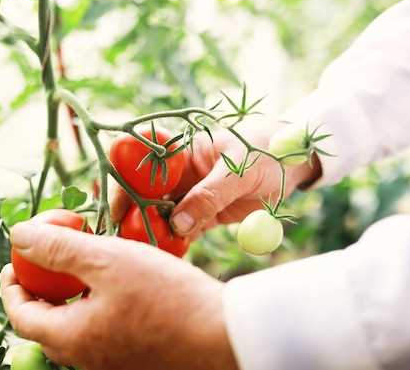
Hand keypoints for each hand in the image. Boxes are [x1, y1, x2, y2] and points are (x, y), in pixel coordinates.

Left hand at [1, 220, 238, 369]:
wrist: (225, 336)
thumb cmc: (166, 296)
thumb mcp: (106, 260)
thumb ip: (59, 248)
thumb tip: (19, 235)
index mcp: (72, 340)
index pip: (21, 316)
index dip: (13, 288)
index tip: (15, 264)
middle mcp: (88, 359)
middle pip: (47, 325)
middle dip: (40, 293)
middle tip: (45, 264)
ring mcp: (115, 362)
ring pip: (78, 328)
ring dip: (70, 298)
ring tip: (82, 268)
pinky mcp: (139, 358)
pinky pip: (104, 331)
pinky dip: (97, 307)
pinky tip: (117, 284)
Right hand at [111, 123, 319, 238]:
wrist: (294, 162)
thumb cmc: (266, 152)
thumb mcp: (239, 171)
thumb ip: (209, 196)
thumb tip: (176, 223)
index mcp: (181, 152)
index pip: (138, 163)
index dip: (120, 183)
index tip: (115, 208)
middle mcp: (178, 174)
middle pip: (142, 194)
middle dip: (129, 216)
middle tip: (122, 240)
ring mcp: (189, 195)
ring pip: (159, 216)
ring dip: (149, 234)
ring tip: (140, 255)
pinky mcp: (203, 214)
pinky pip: (181, 231)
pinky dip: (173, 244)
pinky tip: (166, 258)